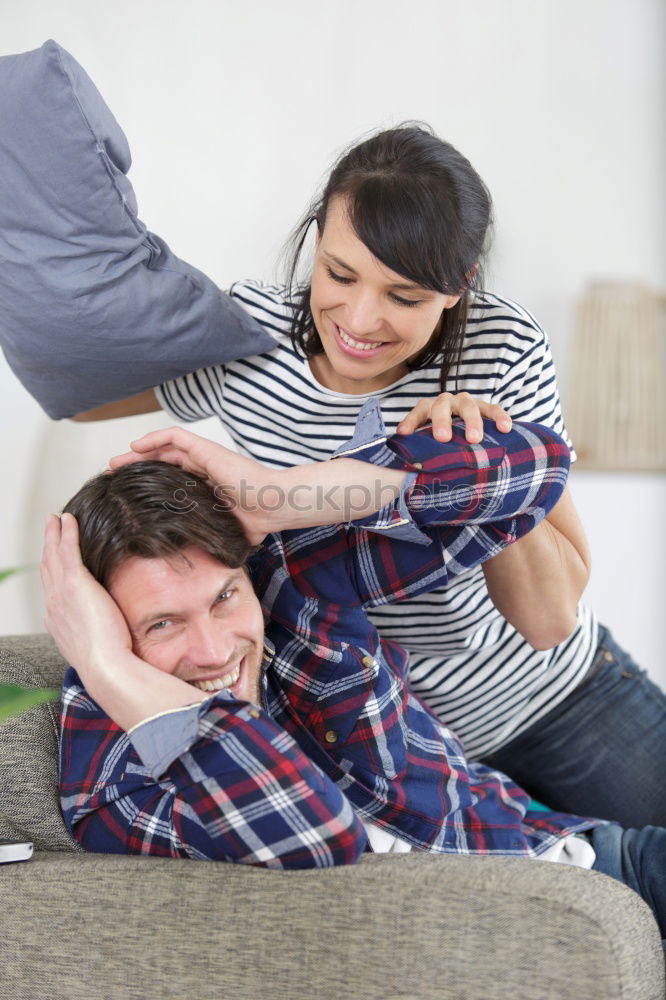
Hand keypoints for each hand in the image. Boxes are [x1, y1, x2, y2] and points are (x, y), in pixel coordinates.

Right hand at [40, 513, 132, 682]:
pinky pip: (67, 551)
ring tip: (56, 518)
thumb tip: (109, 629)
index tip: (53, 558)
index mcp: (57, 620)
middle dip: (47, 546)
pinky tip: (68, 519)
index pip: (52, 588)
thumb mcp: (96, 645)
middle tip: (49, 528)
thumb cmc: (108, 663)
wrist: (106, 666)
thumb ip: (96, 631)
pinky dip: (66, 533)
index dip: (51, 570)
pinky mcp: (76, 584)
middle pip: (47, 568)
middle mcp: (54, 605)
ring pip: (54, 555)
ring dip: (54, 534)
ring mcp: (61, 594)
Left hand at [109, 426, 279, 544]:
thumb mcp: (223, 534)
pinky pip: (175, 437)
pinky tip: (134, 447)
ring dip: (138, 454)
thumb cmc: (256, 522)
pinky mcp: (206, 449)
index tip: (128, 498)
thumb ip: (209, 540)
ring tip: (116, 463)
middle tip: (114, 480)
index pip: (171, 481)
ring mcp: (205, 457)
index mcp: (206, 487)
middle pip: (162, 464)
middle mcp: (203, 469)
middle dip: (136, 470)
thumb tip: (198, 565)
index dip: (149, 487)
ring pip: (164, 448)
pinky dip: (154, 439)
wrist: (272, 507)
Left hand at [396, 393, 511, 442]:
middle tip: (442, 438)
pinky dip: (500, 417)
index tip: (404, 433)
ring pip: (469, 406)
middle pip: (442, 406)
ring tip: (475, 439)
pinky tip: (505, 428)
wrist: (462, 427)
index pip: (418, 411)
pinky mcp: (486, 408)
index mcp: (429, 408)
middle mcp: (447, 401)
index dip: (411, 421)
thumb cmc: (439, 440)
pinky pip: (494, 410)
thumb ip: (417, 448)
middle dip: (442, 421)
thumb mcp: (427, 440)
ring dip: (472, 422)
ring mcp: (467, 403)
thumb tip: (402, 470)